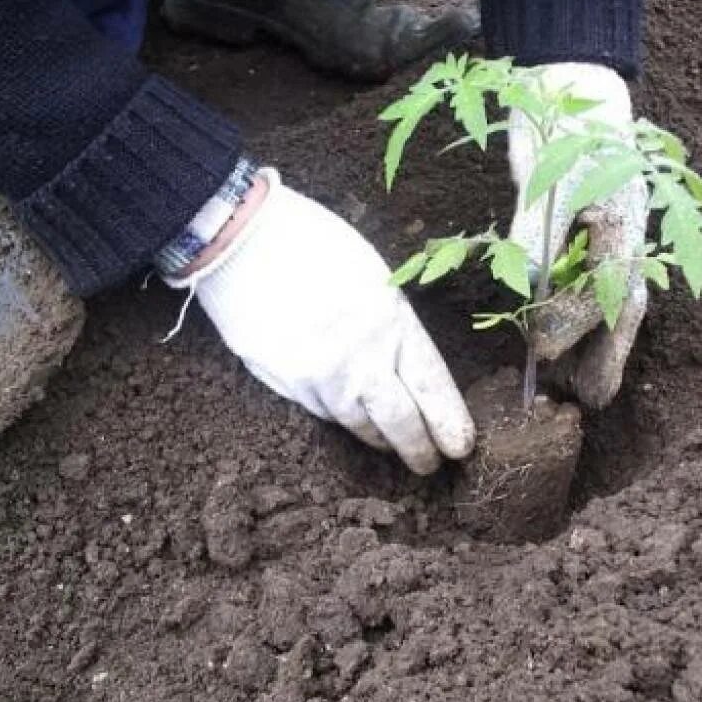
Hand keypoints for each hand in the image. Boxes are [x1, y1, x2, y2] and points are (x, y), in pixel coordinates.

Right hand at [168, 168, 474, 475]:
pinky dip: (338, 415)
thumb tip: (406, 363)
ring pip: (357, 423)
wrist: (240, 238)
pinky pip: (320, 410)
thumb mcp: (372, 275)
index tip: (460, 446)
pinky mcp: (284, 382)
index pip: (431, 386)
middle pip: (399, 421)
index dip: (449, 421)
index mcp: (391, 322)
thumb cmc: (312, 242)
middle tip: (429, 464)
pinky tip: (345, 412)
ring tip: (388, 443)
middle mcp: (359, 357)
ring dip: (377, 437)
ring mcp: (318, 375)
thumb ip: (392, 324)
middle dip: (419, 449)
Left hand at [507, 63, 648, 408]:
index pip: (604, 292)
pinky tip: (564, 336)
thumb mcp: (548, 179)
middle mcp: (624, 239)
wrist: (568, 85)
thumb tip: (529, 284)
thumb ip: (539, 232)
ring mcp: (609, 240)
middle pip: (622, 307)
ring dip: (597, 343)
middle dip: (608, 354)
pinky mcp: (587, 237)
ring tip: (582, 386)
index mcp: (624, 226)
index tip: (540, 354)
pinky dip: (580, 315)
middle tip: (590, 400)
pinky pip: (590, 286)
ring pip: (610, 302)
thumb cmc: (563, 128)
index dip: (573, 328)